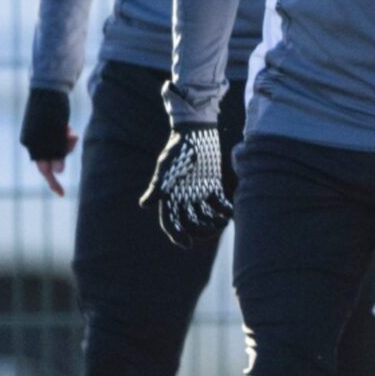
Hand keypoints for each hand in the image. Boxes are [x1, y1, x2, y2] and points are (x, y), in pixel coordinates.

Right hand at [20, 86, 75, 195]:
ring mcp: (38, 136)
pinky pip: (57, 141)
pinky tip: (67, 127)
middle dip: (65, 152)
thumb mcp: (56, 131)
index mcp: (31, 144)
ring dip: (67, 143)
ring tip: (70, 130)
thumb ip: (56, 150)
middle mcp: (32, 142)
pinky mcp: (45, 129)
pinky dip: (64, 137)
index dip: (53, 181)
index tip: (62, 194)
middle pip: (53, 159)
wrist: (49, 88)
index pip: (43, 169)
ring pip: (57, 149)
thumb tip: (58, 171)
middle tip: (72, 136)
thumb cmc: (53, 110)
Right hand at [140, 124, 231, 248]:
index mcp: (170, 196)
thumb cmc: (179, 149)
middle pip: (191, 223)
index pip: (171, 222)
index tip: (187, 244)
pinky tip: (230, 212)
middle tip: (211, 231)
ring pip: (207, 216)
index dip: (177, 235)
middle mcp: (184, 197)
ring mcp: (200, 192)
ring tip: (222, 222)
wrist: (197, 131)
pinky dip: (225, 210)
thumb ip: (158, 186)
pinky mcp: (214, 185)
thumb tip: (144, 206)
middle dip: (201, 230)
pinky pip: (220, 204)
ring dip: (215, 223)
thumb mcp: (167, 167)